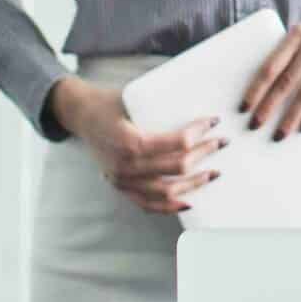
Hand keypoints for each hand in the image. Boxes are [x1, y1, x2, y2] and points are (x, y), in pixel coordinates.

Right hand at [52, 77, 224, 213]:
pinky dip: (171, 205)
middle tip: (221, 142)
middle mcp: (126, 165)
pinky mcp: (120, 187)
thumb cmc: (107, 102)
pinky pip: (148, 204)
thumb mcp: (130, 96)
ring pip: (167, 191)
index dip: (198, 133)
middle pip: (177, 167)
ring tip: (213, 173)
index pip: (176, 143)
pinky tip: (190, 200)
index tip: (213, 122)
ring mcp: (122, 180)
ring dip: (194, 183)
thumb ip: (159, 102)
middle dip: (204, 154)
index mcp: (129, 141)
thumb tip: (197, 97)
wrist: (79, 114)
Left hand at [242, 20, 300, 139]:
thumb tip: (261, 95)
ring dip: (291, 116)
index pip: (271, 64)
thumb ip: (290, 59)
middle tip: (255, 125)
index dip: (256, 88)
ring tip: (280, 133)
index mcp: (298, 33)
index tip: (244, 107)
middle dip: (269, 106)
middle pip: (286, 80)